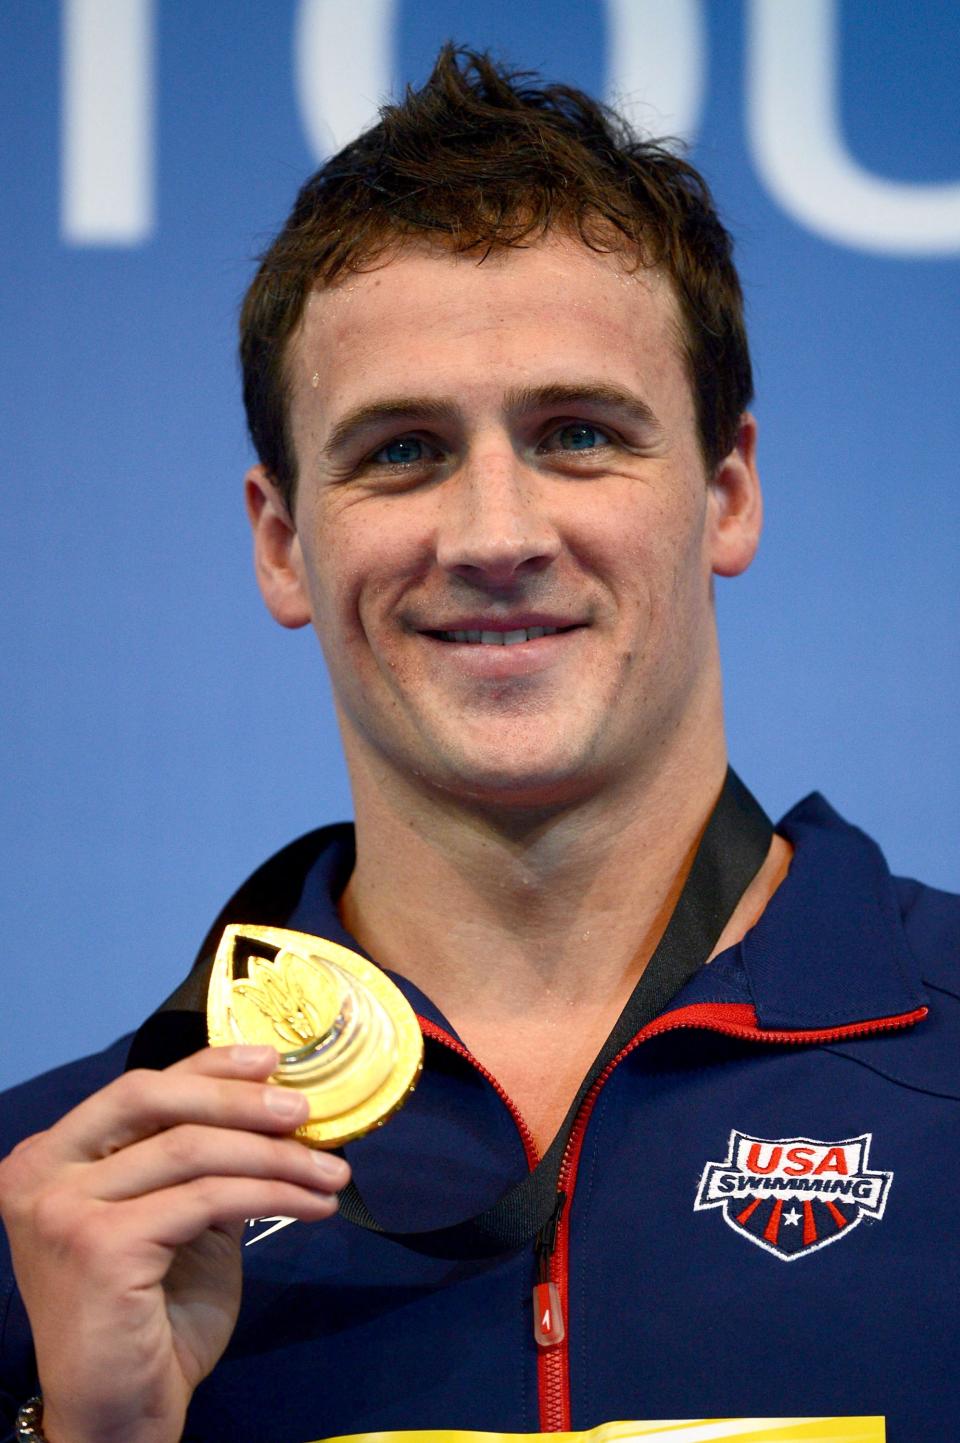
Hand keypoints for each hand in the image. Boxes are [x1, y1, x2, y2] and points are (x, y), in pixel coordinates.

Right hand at [0, 1045, 348, 1442]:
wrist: (121, 1413)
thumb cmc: (150, 1319)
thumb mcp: (177, 1218)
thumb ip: (199, 1161)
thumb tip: (271, 1102)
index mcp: (53, 1155)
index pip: (140, 1089)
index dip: (208, 1066)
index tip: (271, 1061)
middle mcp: (43, 1171)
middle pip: (154, 1099)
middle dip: (239, 1099)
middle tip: (305, 1114)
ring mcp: (63, 1208)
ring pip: (190, 1149)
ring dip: (274, 1157)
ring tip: (330, 1173)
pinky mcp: (100, 1246)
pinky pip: (206, 1199)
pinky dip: (270, 1194)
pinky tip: (312, 1207)